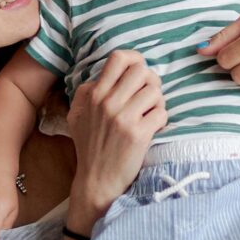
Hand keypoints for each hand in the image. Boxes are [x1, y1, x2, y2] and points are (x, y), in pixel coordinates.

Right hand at [66, 50, 166, 219]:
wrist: (97, 181)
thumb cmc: (89, 147)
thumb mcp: (76, 115)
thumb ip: (86, 92)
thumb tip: (102, 75)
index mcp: (94, 95)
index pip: (118, 59)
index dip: (135, 58)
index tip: (139, 69)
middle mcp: (108, 103)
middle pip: (142, 71)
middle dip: (150, 81)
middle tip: (147, 95)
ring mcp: (124, 118)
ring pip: (155, 91)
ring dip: (157, 101)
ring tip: (150, 113)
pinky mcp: (139, 134)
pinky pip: (162, 112)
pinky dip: (161, 119)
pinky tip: (153, 127)